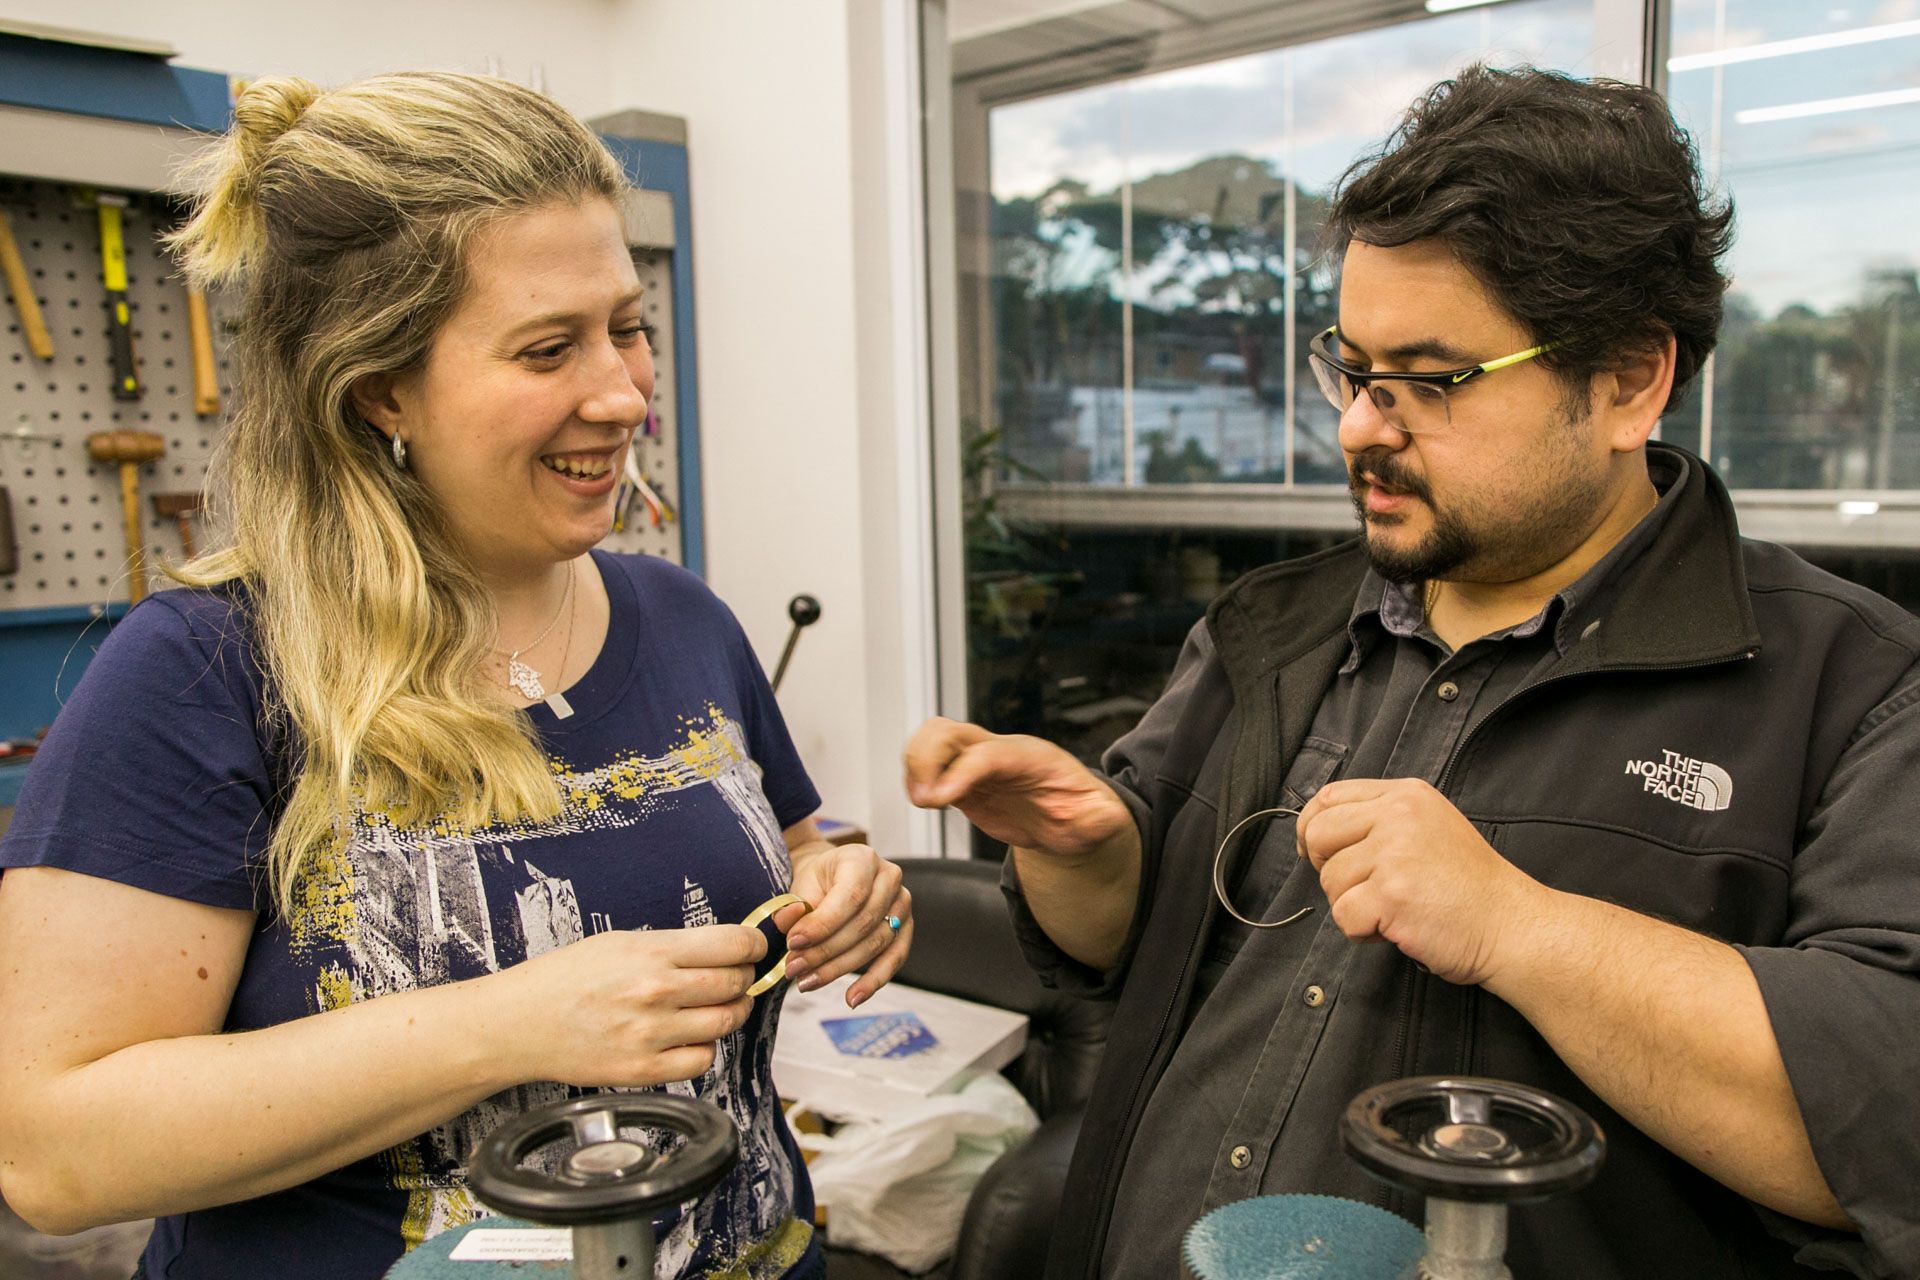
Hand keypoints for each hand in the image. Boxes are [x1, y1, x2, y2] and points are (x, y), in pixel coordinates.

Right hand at [494, 925, 765, 1087]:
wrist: (520, 1023)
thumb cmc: (566, 978)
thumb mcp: (620, 942)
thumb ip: (673, 947)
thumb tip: (725, 950)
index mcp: (652, 952)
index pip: (734, 945)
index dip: (755, 946)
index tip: (756, 949)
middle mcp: (656, 992)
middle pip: (736, 984)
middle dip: (743, 978)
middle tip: (735, 978)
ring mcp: (651, 1034)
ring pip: (726, 1022)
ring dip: (730, 1012)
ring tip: (716, 1006)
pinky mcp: (644, 1070)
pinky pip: (702, 1059)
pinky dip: (704, 1047)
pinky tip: (688, 1036)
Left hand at [778, 843, 909, 1007]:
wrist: (833, 877)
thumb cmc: (817, 882)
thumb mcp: (800, 885)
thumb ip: (794, 906)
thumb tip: (788, 925)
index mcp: (862, 859)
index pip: (850, 896)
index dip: (823, 924)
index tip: (793, 943)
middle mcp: (890, 878)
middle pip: (863, 924)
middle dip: (825, 951)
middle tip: (793, 968)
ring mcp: (902, 903)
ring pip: (875, 944)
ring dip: (838, 969)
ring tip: (807, 982)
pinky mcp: (905, 927)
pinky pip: (894, 958)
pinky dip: (873, 981)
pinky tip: (852, 998)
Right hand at [903, 717, 1132, 859]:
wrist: (1070, 818)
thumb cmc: (1084, 814)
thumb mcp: (1101, 820)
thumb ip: (1102, 818)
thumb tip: (1104, 817)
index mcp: (1030, 758)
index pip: (987, 754)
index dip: (962, 771)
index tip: (943, 797)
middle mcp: (998, 752)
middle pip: (949, 730)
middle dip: (926, 757)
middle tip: (925, 799)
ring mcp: (976, 763)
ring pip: (932, 738)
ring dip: (915, 764)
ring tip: (922, 799)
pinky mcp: (962, 781)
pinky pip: (927, 763)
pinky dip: (915, 777)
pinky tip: (924, 801)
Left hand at [1295, 778, 1547, 985]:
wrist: (1511, 925)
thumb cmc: (1468, 885)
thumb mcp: (1429, 826)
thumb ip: (1381, 819)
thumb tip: (1316, 832)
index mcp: (1406, 795)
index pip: (1330, 797)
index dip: (1312, 828)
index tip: (1317, 853)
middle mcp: (1398, 816)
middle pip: (1320, 835)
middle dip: (1328, 869)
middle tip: (1361, 890)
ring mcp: (1394, 855)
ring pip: (1330, 881)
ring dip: (1352, 906)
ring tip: (1392, 910)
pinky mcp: (1391, 895)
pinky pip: (1344, 915)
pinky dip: (1362, 932)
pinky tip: (1395, 928)